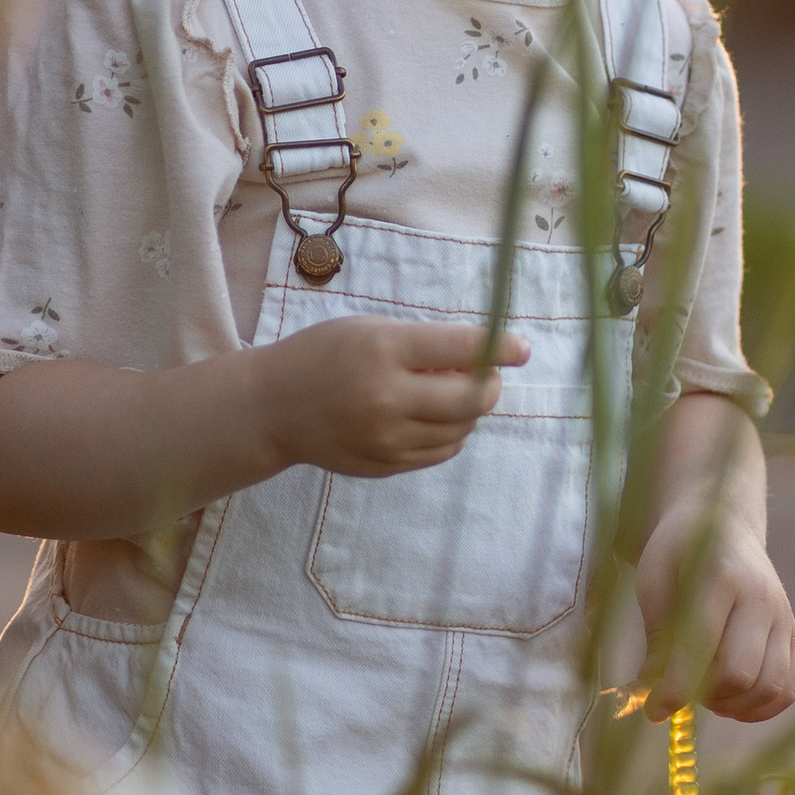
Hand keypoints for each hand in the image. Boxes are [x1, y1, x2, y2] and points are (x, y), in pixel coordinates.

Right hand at [255, 319, 529, 479]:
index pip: (462, 349)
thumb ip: (426, 344)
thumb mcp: (371, 330)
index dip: (502, 348)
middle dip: (490, 385)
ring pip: (461, 429)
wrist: (273, 407)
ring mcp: (386, 437)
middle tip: (486, 375)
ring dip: (468, 411)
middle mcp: (387, 397)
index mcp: (384, 350)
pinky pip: (441, 452)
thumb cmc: (325, 356)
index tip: (521, 348)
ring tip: (446, 394)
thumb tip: (485, 363)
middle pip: (472, 398)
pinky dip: (449, 434)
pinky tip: (430, 418)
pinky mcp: (385, 465)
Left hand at [634, 509, 794, 721]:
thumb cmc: (681, 552)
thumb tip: (654, 689)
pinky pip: (789, 688)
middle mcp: (762, 599)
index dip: (676, 687)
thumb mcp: (654, 580)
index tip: (654, 711)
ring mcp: (784, 618)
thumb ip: (657, 634)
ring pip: (771, 687)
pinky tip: (731, 702)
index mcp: (722, 577)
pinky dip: (761, 707)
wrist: (724, 524)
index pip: (702, 646)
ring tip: (706, 695)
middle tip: (681, 691)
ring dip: (734, 705)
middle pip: (741, 673)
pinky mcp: (794, 635)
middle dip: (705, 696)